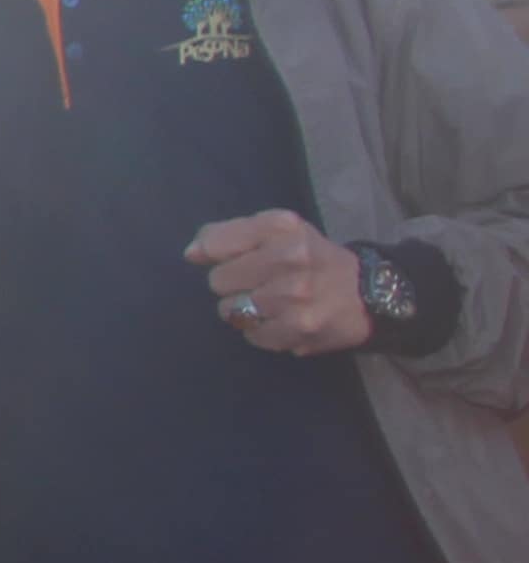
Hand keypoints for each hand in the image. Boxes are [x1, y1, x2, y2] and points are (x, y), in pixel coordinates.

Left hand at [190, 210, 373, 355]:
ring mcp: (295, 295)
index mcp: (281, 227)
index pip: (215, 243)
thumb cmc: (312, 258)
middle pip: (218, 281)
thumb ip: (229, 235)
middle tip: (259, 283)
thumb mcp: (278, 231)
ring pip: (230, 310)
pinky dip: (260, 331)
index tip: (225, 259)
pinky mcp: (299, 328)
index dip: (213, 254)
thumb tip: (191, 253)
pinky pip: (251, 334)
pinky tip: (281, 320)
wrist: (371, 292)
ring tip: (270, 303)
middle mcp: (290, 257)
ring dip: (244, 310)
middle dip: (232, 284)